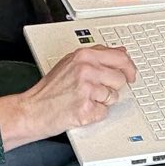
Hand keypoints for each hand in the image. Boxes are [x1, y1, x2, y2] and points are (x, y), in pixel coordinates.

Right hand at [0, 46, 137, 145]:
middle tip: (98, 91)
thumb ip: (97, 56)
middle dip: (113, 87)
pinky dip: (95, 113)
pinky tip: (82, 108)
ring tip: (84, 99)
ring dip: (103, 101)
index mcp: (83, 55)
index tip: (131, 74)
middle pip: (120, 78)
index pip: (120, 57)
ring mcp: (87, 89)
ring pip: (114, 96)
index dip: (129, 67)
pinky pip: (104, 111)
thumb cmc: (50, 89)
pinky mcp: (86, 108)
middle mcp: (86, 69)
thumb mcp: (71, 63)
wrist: (33, 110)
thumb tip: (121, 52)